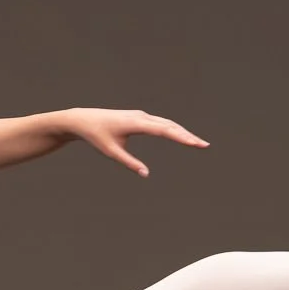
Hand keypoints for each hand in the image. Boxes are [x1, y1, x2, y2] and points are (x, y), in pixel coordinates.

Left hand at [53, 108, 208, 175]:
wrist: (84, 119)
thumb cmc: (96, 136)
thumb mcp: (111, 152)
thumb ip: (129, 163)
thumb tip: (145, 174)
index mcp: (135, 123)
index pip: (164, 130)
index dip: (181, 137)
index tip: (195, 144)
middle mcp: (141, 116)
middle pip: (170, 125)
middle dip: (188, 135)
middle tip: (204, 145)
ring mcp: (141, 115)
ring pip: (166, 123)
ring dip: (182, 132)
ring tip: (196, 143)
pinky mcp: (139, 117)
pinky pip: (160, 123)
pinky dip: (172, 129)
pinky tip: (181, 136)